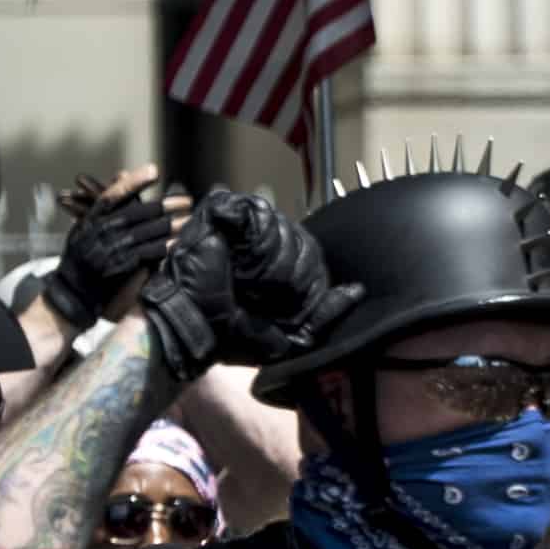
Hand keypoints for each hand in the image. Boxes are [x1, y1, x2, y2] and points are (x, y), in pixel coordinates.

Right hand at [49, 165, 191, 327]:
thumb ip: (103, 204)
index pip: (115, 194)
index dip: (134, 181)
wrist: (72, 291)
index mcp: (92, 217)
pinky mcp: (122, 265)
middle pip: (140, 212)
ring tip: (189, 220)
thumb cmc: (80, 256)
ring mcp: (112, 248)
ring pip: (148, 232)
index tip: (153, 171)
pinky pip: (148, 253)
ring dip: (172, 226)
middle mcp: (102, 230)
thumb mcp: (83, 227)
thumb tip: (121, 175)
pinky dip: (165, 247)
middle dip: (166, 206)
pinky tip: (178, 243)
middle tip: (186, 201)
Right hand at [138, 202, 360, 383]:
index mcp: (276, 265)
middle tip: (255, 292)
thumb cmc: (230, 335)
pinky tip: (237, 257)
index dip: (302, 279)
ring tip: (242, 277)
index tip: (276, 302)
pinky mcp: (221, 211)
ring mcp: (241, 224)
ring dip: (266, 259)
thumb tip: (357, 291)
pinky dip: (251, 237)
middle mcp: (261, 241)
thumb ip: (325, 316)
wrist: (193, 325)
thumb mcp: (291, 337)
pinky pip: (255, 211)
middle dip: (285, 273)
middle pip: (300, 239)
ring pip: (280, 225)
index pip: (310, 256)